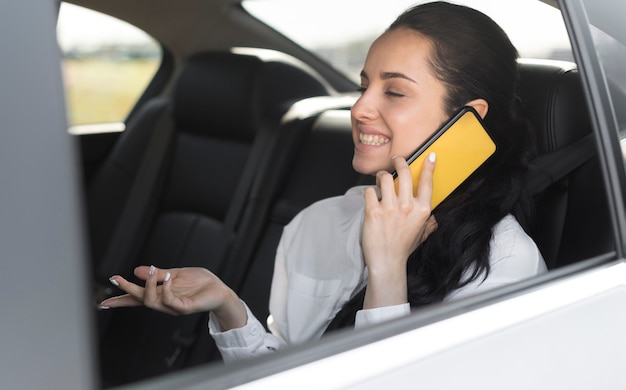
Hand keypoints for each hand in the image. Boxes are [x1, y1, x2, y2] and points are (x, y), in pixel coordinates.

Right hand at [100, 266, 246, 329]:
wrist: (220, 291)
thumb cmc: (200, 284)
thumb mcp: (175, 274)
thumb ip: (158, 274)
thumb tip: (138, 271)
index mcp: (161, 295)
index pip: (137, 299)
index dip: (121, 300)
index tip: (104, 301)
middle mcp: (164, 303)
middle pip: (139, 300)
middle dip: (126, 289)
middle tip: (117, 279)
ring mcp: (173, 307)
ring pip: (151, 302)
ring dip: (148, 285)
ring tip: (152, 271)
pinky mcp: (184, 308)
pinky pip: (169, 301)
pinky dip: (165, 288)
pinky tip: (167, 278)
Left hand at [361, 154, 437, 307]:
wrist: (387, 263)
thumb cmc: (403, 249)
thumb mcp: (422, 235)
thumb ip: (429, 224)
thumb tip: (434, 218)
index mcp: (422, 210)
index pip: (427, 183)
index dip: (428, 167)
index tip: (430, 156)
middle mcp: (407, 207)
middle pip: (404, 173)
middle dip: (399, 162)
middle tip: (395, 160)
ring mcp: (390, 208)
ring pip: (384, 178)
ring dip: (381, 176)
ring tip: (379, 180)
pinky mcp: (373, 212)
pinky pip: (369, 191)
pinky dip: (369, 192)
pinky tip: (371, 198)